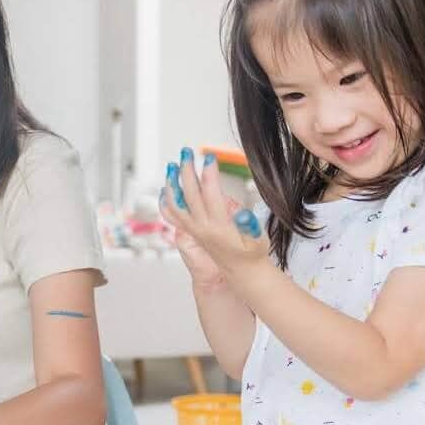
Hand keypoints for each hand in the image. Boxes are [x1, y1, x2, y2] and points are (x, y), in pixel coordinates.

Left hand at [161, 155, 270, 278]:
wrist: (243, 272)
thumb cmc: (252, 253)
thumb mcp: (258, 240)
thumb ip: (250, 226)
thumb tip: (241, 213)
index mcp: (219, 226)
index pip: (210, 194)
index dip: (209, 174)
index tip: (209, 157)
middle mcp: (202, 228)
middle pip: (189, 194)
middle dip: (187, 170)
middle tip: (186, 152)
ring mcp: (194, 230)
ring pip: (176, 204)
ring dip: (172, 183)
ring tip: (171, 165)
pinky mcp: (191, 232)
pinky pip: (173, 216)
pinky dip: (167, 201)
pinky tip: (166, 188)